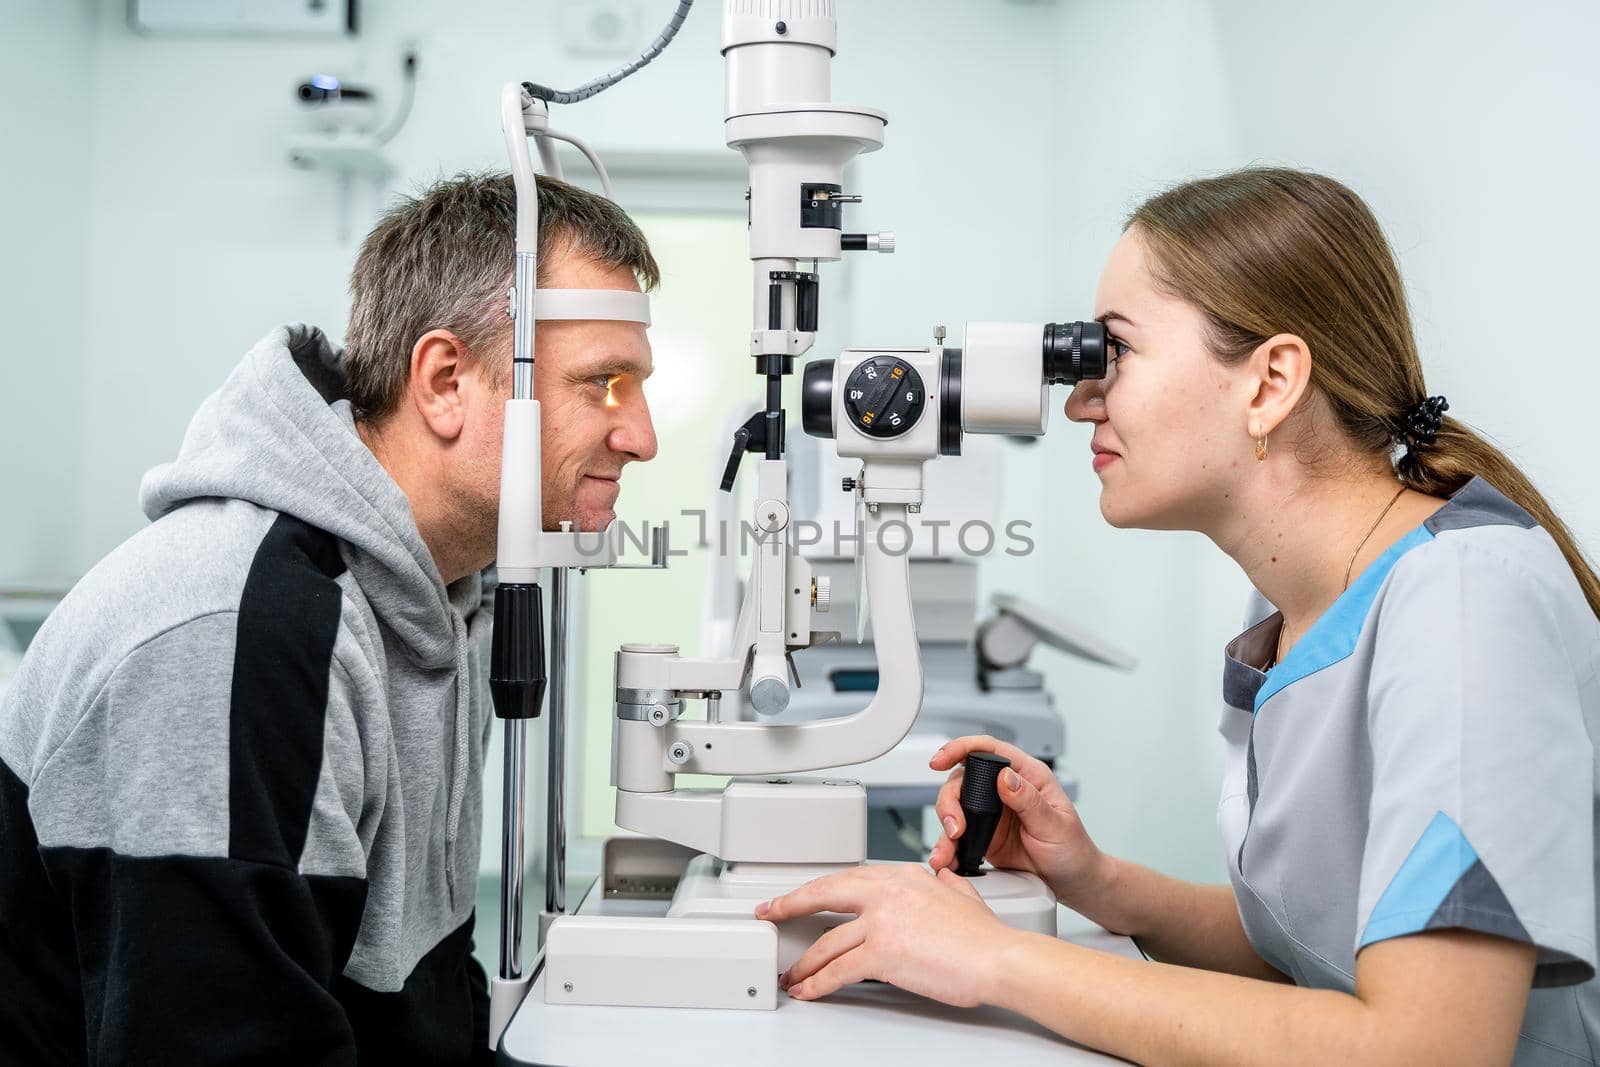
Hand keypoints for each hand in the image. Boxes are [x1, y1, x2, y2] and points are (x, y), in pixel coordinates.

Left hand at [756, 864, 1006, 1006]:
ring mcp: (882, 921)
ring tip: (793, 974)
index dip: (817, 888)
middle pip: (823, 894)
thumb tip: (940, 876)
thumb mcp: (960, 891)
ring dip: (804, 962)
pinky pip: (838, 971)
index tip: (800, 895)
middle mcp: (887, 891)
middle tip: (770, 913)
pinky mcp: (882, 952)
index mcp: (901, 875)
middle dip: (790, 906)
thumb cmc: (985, 936)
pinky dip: (818, 983)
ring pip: (826, 941)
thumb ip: (944, 882)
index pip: (847, 878)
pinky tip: (809, 990)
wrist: (999, 958)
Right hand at [928, 735, 1105, 909]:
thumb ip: (1030, 801)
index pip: (990, 750)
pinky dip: (948, 847)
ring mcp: (991, 812)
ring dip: (945, 826)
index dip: (962, 747)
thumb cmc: (1073, 849)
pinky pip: (957, 835)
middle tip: (955, 827)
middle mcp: (1005, 789)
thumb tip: (1005, 777)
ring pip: (955, 806)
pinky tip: (948, 858)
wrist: (1072, 882)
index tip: (941, 759)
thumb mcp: (1056, 825)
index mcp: (1027, 776)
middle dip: (950, 801)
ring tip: (948, 851)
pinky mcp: (983, 834)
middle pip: (963, 779)